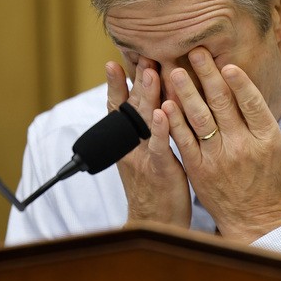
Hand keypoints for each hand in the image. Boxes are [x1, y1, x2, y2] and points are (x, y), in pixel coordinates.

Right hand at [105, 59, 191, 227]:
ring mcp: (143, 158)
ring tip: (151, 72)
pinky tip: (165, 111)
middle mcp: (130, 146)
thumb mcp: (148, 155)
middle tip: (142, 55)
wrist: (156, 225)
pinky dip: (161, 128)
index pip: (118, 106)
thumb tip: (156, 99)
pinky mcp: (159, 170)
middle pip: (130, 107)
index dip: (116, 83)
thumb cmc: (157, 188)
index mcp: (127, 142)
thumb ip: (148, 129)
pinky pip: (159, 146)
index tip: (116, 59)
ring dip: (147, 95)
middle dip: (135, 80)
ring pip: (143, 121)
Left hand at [163, 48, 280, 243]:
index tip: (228, 64)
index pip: (253, 106)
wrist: (253, 225)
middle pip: (221, 105)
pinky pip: (183, 140)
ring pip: (198, 118)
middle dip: (207, 75)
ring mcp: (216, 158)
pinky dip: (173, 120)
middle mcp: (241, 148)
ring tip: (174, 69)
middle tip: (194, 50)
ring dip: (185, 92)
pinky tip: (164, 102)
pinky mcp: (197, 169)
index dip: (240, 84)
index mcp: (268, 142)